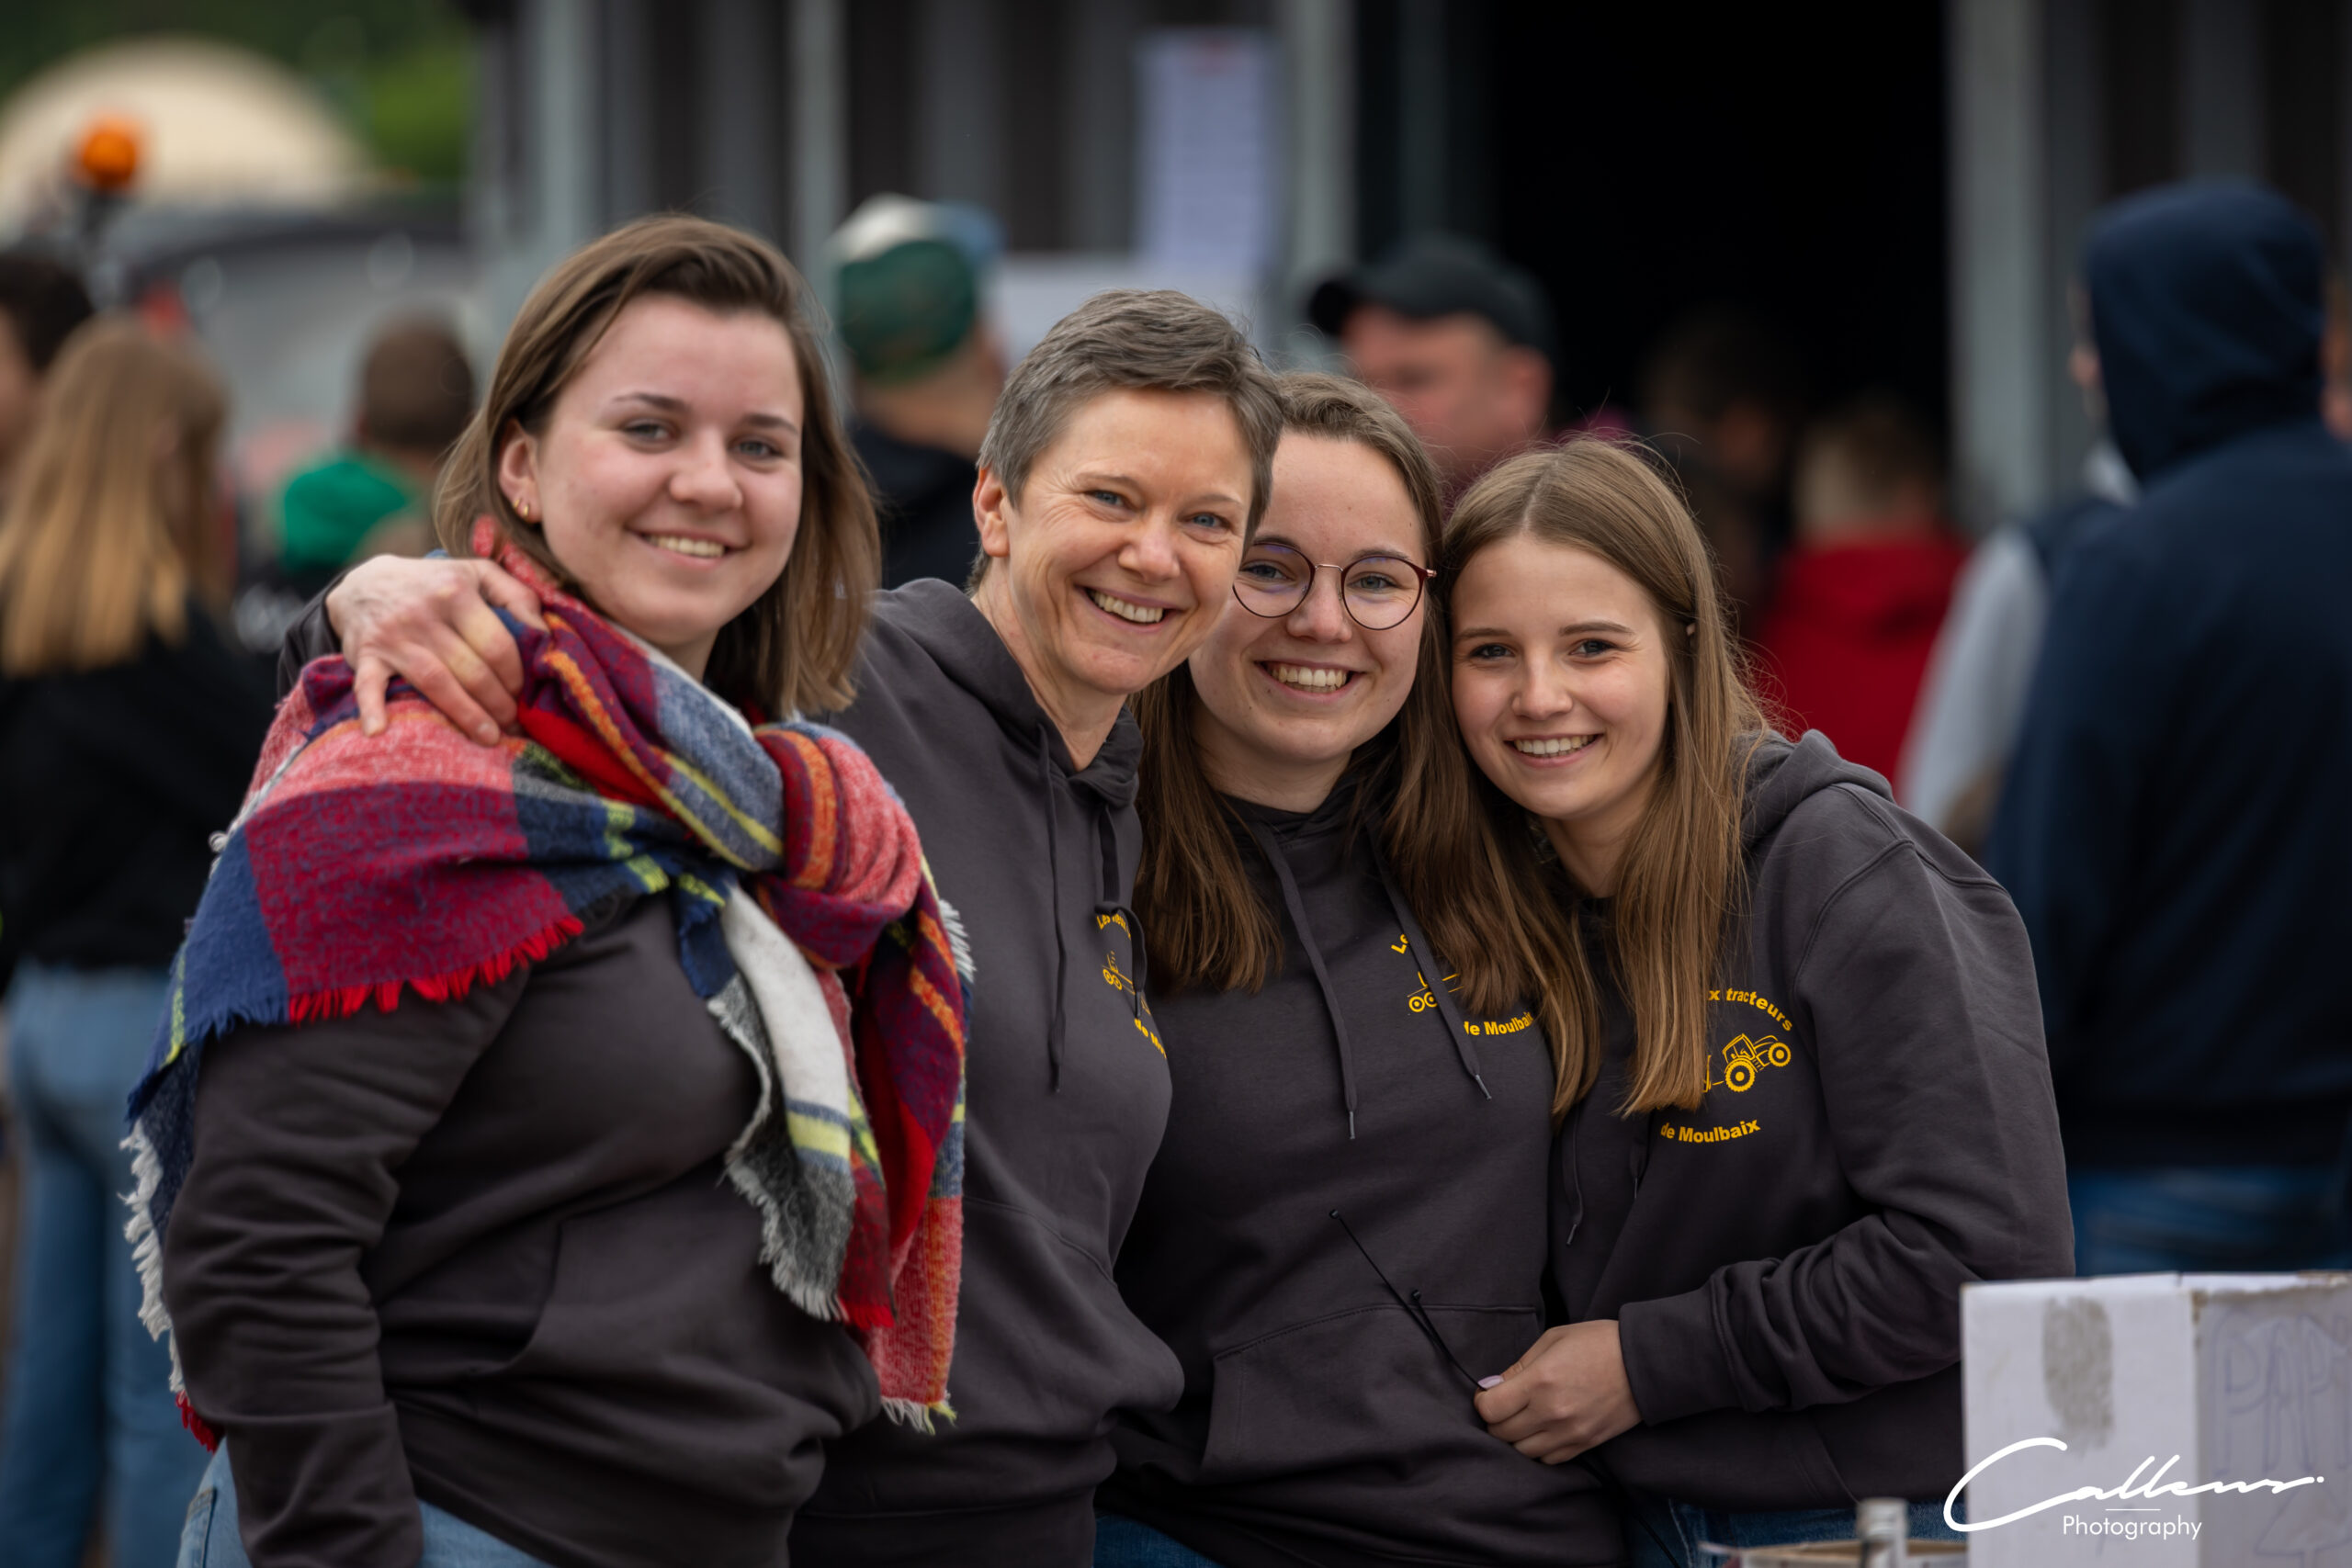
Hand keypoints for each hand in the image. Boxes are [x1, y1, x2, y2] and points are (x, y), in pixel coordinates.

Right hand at [326, 556, 540, 742]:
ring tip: (490, 738)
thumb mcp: (477, 574)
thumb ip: (517, 596)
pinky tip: (379, 732)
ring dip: (465, 715)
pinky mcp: (365, 654)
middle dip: (499, 702)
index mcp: (456, 591)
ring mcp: (392, 636)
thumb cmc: (434, 584)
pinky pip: (367, 684)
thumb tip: (545, 634)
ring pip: (435, 682)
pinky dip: (372, 709)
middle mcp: (423, 614)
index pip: (497, 644)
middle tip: (515, 723)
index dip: (517, 676)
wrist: (364, 583)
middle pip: (471, 669)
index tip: (526, 695)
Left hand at [1474, 1320, 1641, 1464]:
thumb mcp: (1553, 1339)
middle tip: (1505, 1405)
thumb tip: (1491, 1386)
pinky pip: (1548, 1460)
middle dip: (1496, 1420)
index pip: (1490, 1409)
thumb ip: (1519, 1366)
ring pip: (1522, 1452)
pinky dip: (1539, 1449)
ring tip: (1523, 1418)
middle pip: (1502, 1434)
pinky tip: (1543, 1431)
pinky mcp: (1585, 1445)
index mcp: (1540, 1381)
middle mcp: (1551, 1412)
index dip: (1483, 1402)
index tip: (1489, 1394)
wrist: (1644, 1363)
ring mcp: (1569, 1433)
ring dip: (1515, 1437)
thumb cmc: (1597, 1343)